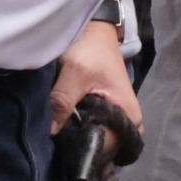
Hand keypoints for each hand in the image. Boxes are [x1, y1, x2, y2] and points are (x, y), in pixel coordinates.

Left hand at [50, 18, 141, 141]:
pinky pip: (97, 130)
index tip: (64, 147)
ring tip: (62, 134)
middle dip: (83, 146)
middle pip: (105, 148)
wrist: (95, 32)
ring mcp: (119, 118)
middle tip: (59, 142)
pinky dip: (83, 130)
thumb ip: (63, 101)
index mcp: (129, 115)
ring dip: (81, 138)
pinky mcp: (109, 113)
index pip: (107, 147)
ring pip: (100, 139)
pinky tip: (67, 128)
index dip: (85, 149)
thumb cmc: (91, 50)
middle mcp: (129, 121)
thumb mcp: (75, 73)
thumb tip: (52, 132)